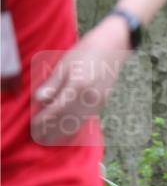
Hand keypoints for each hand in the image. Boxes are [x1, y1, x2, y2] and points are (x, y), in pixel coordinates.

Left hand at [32, 16, 130, 144]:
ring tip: (53, 138)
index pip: (56, 110)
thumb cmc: (86, 51)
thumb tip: (40, 99)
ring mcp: (98, 101)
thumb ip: (53, 83)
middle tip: (41, 138)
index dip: (44, 120)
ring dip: (65, 131)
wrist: (113, 46)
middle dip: (53, 130)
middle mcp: (89, 97)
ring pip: (79, 122)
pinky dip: (77, 125)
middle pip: (68, 120)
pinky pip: (87, 118)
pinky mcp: (102, 101)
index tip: (34, 126)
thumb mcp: (65, 64)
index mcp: (77, 87)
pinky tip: (69, 129)